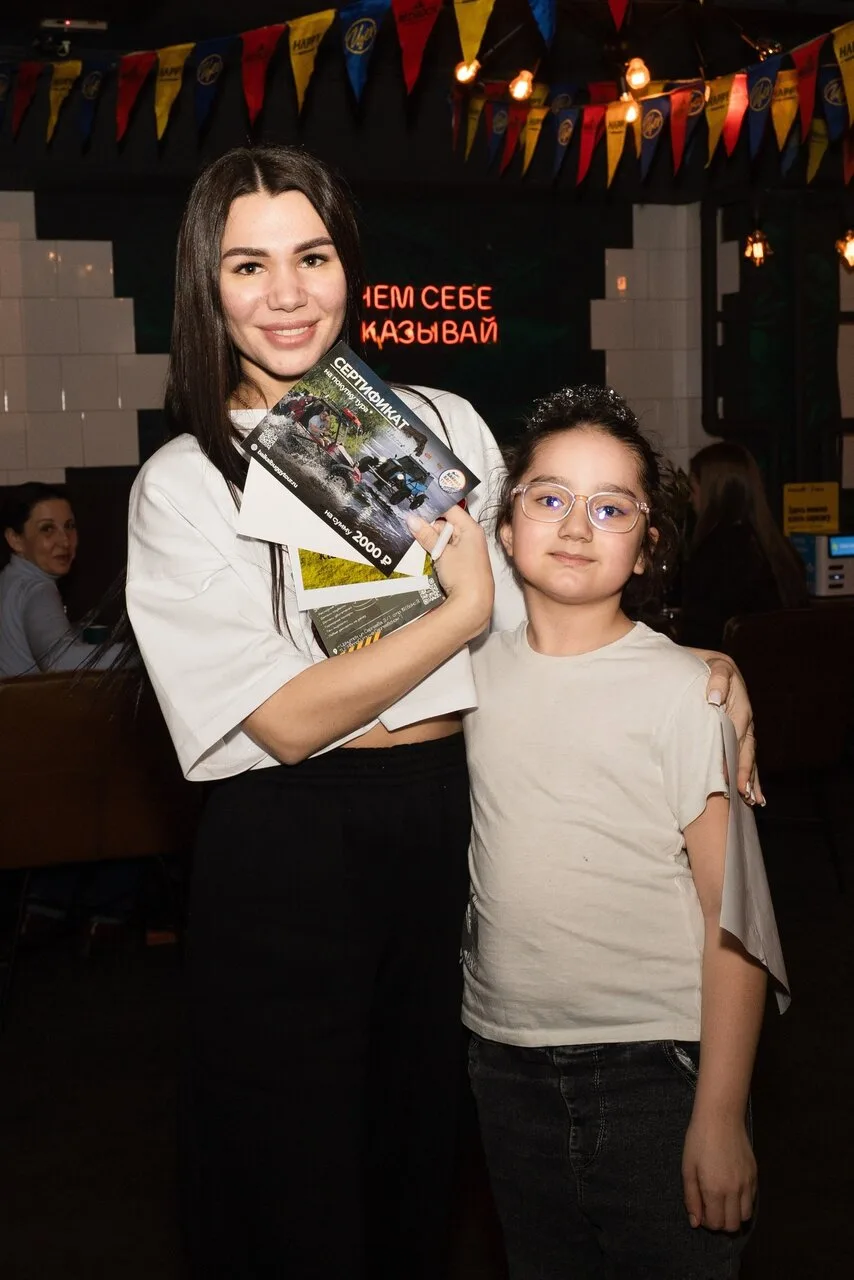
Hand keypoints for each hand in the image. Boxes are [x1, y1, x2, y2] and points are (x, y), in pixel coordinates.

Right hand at [407, 506, 493, 637]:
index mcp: (471, 528)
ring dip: (431, 540)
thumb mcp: (442, 553)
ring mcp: (468, 550)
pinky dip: (436, 551)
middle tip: (410, 525)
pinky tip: (424, 553)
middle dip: (429, 526)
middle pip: (446, 523)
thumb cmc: (463, 575)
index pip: (450, 509)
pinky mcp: (463, 563)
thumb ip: (427, 535)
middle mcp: (472, 536)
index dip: (432, 506)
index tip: (413, 506)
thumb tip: (412, 519)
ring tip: (413, 538)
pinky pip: (446, 550)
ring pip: (445, 538)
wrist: (473, 604)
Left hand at [682, 1115, 756, 1232]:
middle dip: (721, 1223)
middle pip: (733, 1225)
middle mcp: (734, 1191)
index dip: (707, 1222)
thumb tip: (695, 1222)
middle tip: (711, 1208)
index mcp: (714, 1190)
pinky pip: (753, 1200)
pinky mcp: (755, 1175)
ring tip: (722, 1201)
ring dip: (734, 1215)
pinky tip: (732, 1189)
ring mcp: (747, 1183)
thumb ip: (691, 1198)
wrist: (721, 1117)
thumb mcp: (688, 1168)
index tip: (701, 1210)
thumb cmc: (699, 1140)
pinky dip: (743, 1202)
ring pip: (746, 1216)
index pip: (716, 1224)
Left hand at [690, 650, 762, 805]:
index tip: (730, 777)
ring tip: (752, 800)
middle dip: (745, 773)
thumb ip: (718, 680)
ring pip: (748, 755)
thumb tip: (716, 700)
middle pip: (746, 750)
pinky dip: (748, 771)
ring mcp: (742, 726)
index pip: (737, 737)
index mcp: (740, 706)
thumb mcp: (715, 665)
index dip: (734, 757)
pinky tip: (751, 790)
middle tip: (744, 796)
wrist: (704, 662)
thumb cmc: (706, 665)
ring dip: (750, 777)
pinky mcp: (736, 730)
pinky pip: (743, 752)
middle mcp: (744, 719)